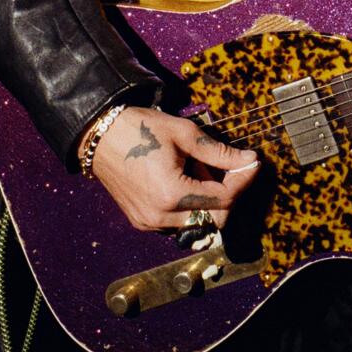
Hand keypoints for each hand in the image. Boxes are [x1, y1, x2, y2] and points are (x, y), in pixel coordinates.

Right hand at [85, 105, 259, 232]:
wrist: (99, 135)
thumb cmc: (140, 129)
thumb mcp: (184, 134)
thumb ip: (219, 152)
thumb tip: (248, 160)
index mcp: (172, 194)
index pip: (224, 199)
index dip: (243, 180)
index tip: (252, 163)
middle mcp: (160, 216)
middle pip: (214, 219)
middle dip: (227, 194)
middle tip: (226, 167)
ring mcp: (149, 223)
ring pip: (196, 222)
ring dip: (207, 200)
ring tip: (196, 169)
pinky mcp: (141, 221)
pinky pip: (177, 222)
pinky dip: (189, 205)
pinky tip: (182, 178)